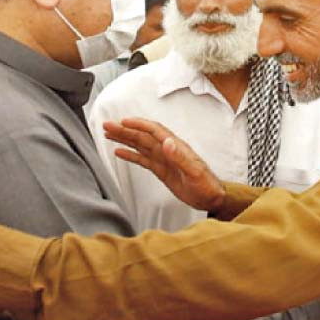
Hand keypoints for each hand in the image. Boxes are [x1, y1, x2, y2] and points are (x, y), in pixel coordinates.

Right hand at [103, 117, 224, 211]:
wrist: (211, 198)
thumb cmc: (207, 185)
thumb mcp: (195, 172)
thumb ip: (180, 157)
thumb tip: (167, 142)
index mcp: (175, 146)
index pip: (154, 130)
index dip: (139, 124)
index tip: (123, 121)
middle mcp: (167, 150)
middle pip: (142, 136)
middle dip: (125, 129)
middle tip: (107, 125)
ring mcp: (163, 159)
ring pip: (140, 145)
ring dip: (124, 138)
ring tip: (109, 133)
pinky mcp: (161, 169)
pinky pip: (142, 159)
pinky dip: (130, 154)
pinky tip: (119, 151)